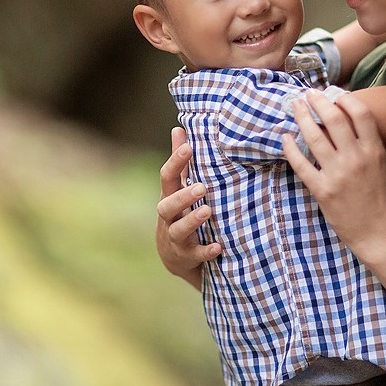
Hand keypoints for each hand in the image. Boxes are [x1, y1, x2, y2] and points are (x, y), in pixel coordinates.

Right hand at [156, 127, 219, 288]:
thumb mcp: (179, 188)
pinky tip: (218, 247)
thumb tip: (178, 128)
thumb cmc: (181, 212)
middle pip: (167, 205)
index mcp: (169, 197)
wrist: (176, 256)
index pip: (167, 177)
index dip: (176, 161)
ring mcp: (176, 239)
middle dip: (183, 196)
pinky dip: (206, 251)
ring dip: (192, 221)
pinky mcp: (186, 257)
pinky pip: (195, 255)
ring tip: (208, 211)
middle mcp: (169, 217)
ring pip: (178, 230)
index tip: (189, 146)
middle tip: (201, 187)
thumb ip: (181, 162)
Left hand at [281, 92, 385, 259]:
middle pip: (334, 120)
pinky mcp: (322, 190)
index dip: (345, 99)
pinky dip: (291, 149)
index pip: (360, 114)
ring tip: (295, 106)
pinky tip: (285, 137)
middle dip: (318, 102)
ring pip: (314, 138)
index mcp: (373, 151)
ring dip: (302, 118)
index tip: (335, 94)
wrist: (376, 231)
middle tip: (309, 94)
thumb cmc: (384, 198)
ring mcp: (337, 174)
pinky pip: (301, 165)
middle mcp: (355, 159)